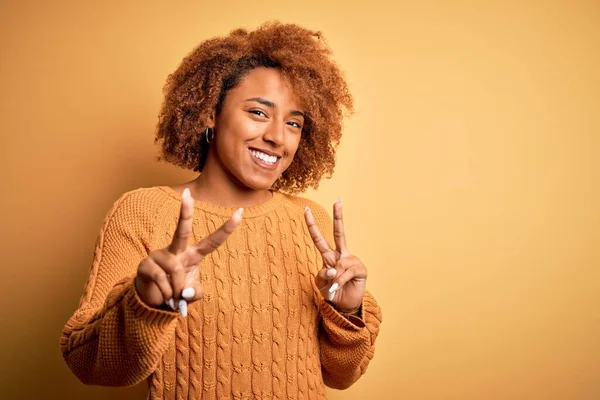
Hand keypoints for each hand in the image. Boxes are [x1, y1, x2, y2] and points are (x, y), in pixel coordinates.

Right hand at [135, 188, 242, 315]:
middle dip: (185, 212)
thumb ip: (195, 293)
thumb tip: (184, 291)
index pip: (212, 241)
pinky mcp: (146, 265)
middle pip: (182, 230)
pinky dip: (166, 294)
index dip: (227, 230)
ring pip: (175, 269)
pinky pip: (161, 280)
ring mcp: (159, 256)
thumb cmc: (177, 292)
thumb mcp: (192, 294)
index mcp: (193, 255)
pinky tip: (165, 297)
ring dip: (177, 289)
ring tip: (174, 298)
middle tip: (187, 193)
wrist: (153, 300)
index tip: (240, 212)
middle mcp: (177, 251)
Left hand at [304, 199, 366, 312]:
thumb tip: (332, 269)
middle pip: (339, 233)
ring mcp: (351, 261)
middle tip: (338, 200)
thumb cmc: (332, 292)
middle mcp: (340, 255)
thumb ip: (323, 276)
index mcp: (328, 256)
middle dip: (339, 216)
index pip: (319, 238)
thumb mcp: (321, 285)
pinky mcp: (360, 269)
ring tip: (334, 288)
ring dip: (333, 279)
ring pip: (338, 264)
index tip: (306, 210)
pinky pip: (346, 272)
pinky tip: (338, 287)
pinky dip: (340, 281)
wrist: (345, 306)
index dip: (312, 225)